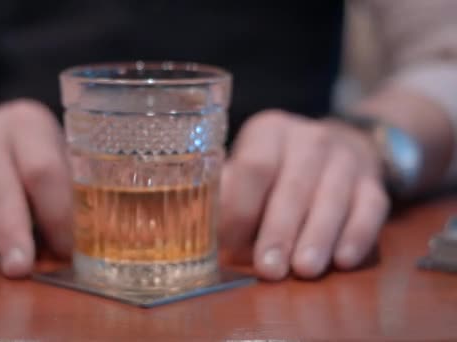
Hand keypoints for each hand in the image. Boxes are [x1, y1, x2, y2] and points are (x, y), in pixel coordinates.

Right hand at [0, 99, 71, 277]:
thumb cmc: (30, 157)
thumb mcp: (55, 157)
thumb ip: (69, 191)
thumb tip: (87, 243)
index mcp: (28, 124)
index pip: (43, 171)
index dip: (56, 214)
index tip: (65, 249)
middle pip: (0, 186)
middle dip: (11, 231)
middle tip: (19, 268)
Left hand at [220, 110, 389, 279]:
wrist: (338, 148)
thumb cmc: (277, 170)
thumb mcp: (248, 168)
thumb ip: (227, 194)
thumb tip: (197, 229)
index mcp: (268, 132)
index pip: (254, 169)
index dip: (242, 210)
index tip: (230, 245)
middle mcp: (309, 138)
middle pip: (293, 187)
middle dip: (279, 231)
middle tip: (269, 269)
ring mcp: (346, 157)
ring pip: (332, 199)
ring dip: (318, 237)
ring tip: (304, 271)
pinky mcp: (373, 181)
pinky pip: (371, 208)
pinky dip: (358, 235)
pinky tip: (343, 261)